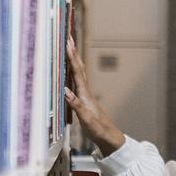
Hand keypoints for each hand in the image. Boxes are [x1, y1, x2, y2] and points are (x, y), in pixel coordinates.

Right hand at [64, 36, 125, 154]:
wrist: (110, 139)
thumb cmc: (99, 131)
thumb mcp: (86, 120)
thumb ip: (76, 105)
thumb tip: (65, 90)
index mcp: (85, 95)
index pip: (77, 72)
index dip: (72, 57)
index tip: (68, 42)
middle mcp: (86, 92)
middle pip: (79, 68)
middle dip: (73, 52)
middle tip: (67, 37)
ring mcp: (86, 96)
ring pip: (78, 74)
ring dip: (73, 60)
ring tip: (67, 48)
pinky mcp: (85, 101)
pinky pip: (77, 82)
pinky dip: (72, 73)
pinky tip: (68, 72)